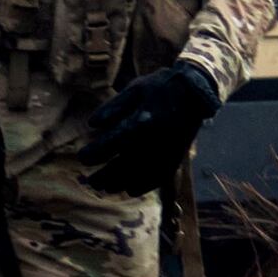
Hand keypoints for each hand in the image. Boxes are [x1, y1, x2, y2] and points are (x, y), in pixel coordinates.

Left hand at [81, 62, 220, 199]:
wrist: (195, 91)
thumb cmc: (160, 87)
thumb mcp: (134, 88)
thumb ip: (112, 107)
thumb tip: (92, 124)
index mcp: (139, 122)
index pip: (109, 145)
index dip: (93, 154)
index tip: (82, 158)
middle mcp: (151, 142)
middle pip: (120, 167)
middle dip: (103, 177)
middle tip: (90, 181)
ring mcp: (164, 153)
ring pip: (137, 177)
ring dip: (118, 184)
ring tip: (105, 187)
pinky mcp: (174, 158)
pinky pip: (156, 180)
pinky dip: (142, 186)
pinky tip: (130, 189)